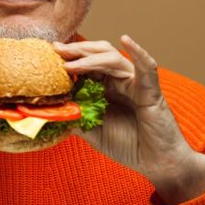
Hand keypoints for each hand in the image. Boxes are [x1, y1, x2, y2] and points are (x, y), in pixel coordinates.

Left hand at [54, 35, 204, 204]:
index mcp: (104, 87)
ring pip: (113, 59)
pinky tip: (126, 40)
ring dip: (91, 59)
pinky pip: (146, 68)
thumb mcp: (92, 132)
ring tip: (72, 63)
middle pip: (97, 54)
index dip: (67, 58)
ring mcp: (135, 83)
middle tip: (58, 50)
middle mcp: (118, 80)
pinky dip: (138, 52)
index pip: (84, 64)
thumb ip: (74, 120)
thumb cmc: (128, 146)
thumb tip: (47, 113)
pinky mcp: (151, 91)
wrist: (157, 164)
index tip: (48, 54)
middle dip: (76, 51)